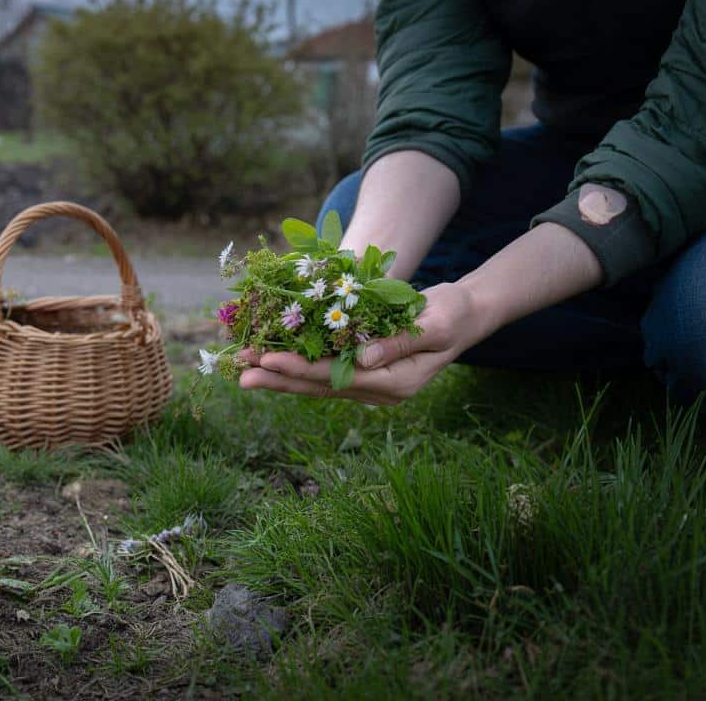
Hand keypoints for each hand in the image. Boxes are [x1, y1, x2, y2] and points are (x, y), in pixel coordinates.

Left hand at [236, 283, 493, 405]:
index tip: (269, 359)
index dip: (301, 369)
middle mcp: (379, 392)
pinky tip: (268, 361)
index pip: (338, 378)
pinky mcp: (363, 374)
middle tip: (240, 373)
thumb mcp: (434, 323)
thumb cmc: (452, 313)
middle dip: (278, 378)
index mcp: (396, 383)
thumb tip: (363, 358)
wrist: (465, 316)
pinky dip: (294, 368)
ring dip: (280, 376)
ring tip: (244, 369)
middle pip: (319, 387)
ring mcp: (370, 386)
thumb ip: (399, 341)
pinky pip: (323, 374)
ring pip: (316, 384)